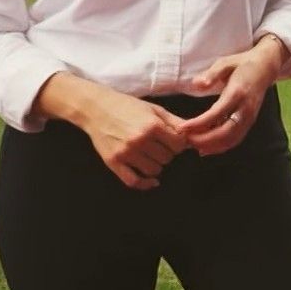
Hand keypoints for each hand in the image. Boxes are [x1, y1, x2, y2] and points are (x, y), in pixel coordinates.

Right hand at [74, 91, 188, 189]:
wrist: (96, 108)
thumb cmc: (127, 106)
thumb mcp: (154, 109)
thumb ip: (175, 122)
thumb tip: (194, 134)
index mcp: (152, 125)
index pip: (179, 145)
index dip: (178, 143)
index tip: (173, 141)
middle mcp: (140, 140)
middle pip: (168, 158)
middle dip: (167, 152)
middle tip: (158, 145)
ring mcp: (126, 153)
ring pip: (154, 170)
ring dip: (156, 164)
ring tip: (150, 154)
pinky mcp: (113, 162)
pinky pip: (133, 181)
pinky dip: (145, 184)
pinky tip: (151, 180)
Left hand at [179, 36, 284, 155]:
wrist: (266, 66)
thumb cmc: (242, 63)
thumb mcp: (225, 63)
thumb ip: (211, 74)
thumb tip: (196, 84)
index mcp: (238, 93)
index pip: (216, 114)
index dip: (198, 124)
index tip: (182, 128)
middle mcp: (246, 108)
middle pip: (225, 132)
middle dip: (203, 139)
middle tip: (185, 139)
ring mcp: (250, 117)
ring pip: (231, 139)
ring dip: (212, 146)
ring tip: (193, 145)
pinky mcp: (250, 121)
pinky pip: (236, 139)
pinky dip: (221, 147)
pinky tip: (206, 148)